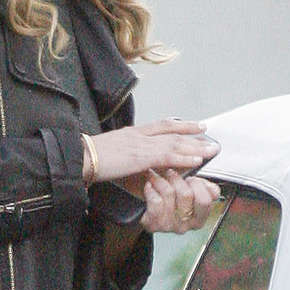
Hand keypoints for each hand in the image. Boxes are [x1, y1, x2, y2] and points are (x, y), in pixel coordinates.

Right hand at [88, 120, 218, 184]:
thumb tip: (138, 163)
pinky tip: (196, 159)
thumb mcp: (113, 154)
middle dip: (193, 135)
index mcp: (132, 133)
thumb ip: (128, 156)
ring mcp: (140, 144)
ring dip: (195, 146)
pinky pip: (167, 155)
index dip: (181, 125)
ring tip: (211, 149)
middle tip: (210, 137)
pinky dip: (184, 157)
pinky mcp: (140, 156)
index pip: (162, 125)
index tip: (196, 125)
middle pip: (172, 132)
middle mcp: (139, 135)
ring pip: (174, 142)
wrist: (78, 157)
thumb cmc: (89, 159)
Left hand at [140, 169, 221, 234]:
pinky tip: (149, 187)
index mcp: (199, 218)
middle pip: (187, 194)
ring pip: (170, 193)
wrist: (144, 208)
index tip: (191, 178)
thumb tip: (214, 186)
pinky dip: (151, 189)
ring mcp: (170, 226)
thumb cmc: (168, 198)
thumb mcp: (190, 190)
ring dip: (161, 180)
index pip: (206, 200)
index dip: (198, 184)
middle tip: (171, 174)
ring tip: (157, 177)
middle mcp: (186, 225)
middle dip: (178, 179)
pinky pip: (156, 200)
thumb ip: (205, 187)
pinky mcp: (154, 224)